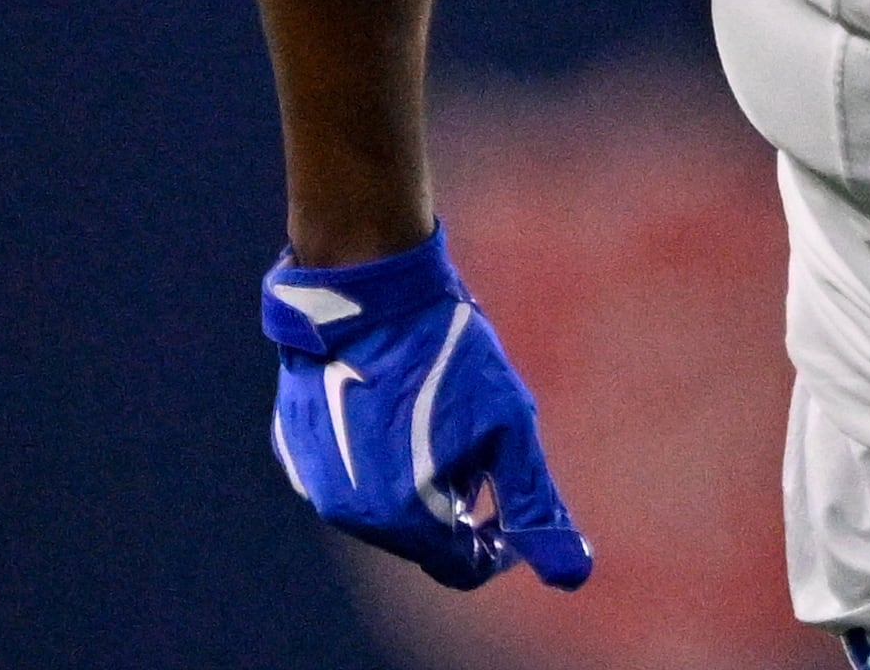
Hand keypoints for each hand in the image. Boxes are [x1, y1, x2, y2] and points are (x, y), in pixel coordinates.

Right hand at [263, 228, 593, 590]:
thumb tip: (574, 575)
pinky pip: (348, 475)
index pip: (461, 568)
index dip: (496, 545)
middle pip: (422, 539)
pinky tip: (394, 405)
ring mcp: (315, 482)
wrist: (369, 294)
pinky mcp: (295, 449)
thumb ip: (536, 506)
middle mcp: (352, 514)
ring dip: (415, 484)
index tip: (509, 506)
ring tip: (435, 419)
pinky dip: (377, 458)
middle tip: (475, 444)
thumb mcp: (510, 430)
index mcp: (405, 518)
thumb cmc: (450, 358)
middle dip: (455, 505)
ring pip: (384, 509)